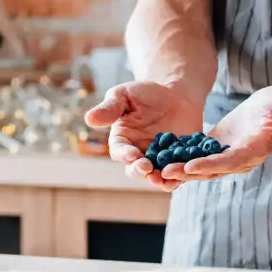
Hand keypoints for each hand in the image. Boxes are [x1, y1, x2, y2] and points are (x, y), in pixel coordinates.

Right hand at [85, 81, 203, 190]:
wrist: (176, 95)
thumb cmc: (146, 93)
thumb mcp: (125, 95)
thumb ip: (110, 107)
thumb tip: (89, 119)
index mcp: (122, 140)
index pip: (120, 151)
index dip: (124, 154)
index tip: (131, 155)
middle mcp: (138, 154)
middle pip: (135, 169)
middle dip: (139, 170)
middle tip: (146, 167)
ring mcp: (158, 160)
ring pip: (156, 176)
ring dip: (158, 179)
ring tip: (162, 177)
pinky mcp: (177, 162)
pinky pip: (177, 174)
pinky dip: (178, 178)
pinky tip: (182, 177)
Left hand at [161, 85, 271, 182]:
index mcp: (255, 150)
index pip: (230, 161)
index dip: (210, 165)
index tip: (190, 167)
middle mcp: (240, 159)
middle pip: (211, 169)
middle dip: (188, 172)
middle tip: (164, 173)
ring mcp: (228, 156)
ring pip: (201, 166)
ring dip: (180, 169)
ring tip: (156, 170)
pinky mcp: (218, 148)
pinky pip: (198, 156)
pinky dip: (181, 158)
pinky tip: (160, 157)